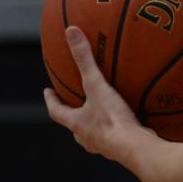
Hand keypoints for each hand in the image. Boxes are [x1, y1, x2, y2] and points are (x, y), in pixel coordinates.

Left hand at [43, 24, 144, 162]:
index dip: (51, 101)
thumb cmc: (112, 120)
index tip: (47, 92)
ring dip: (95, 126)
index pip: (57, 112)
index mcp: (77, 124)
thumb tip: (71, 32)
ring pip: (93, 136)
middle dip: (74, 116)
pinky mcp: (121, 149)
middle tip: (76, 105)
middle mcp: (87, 138)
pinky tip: (128, 122)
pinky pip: (115, 139)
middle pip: (74, 127)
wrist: (135, 148)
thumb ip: (84, 60)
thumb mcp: (97, 86)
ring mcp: (104, 146)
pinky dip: (117, 130)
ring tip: (103, 114)